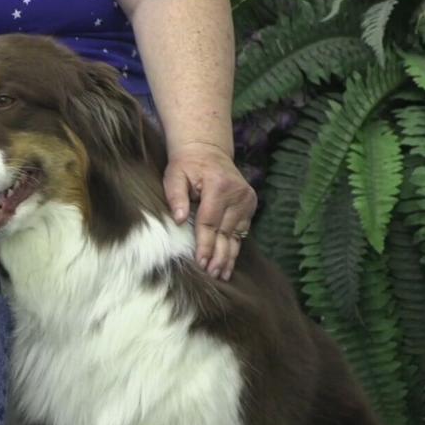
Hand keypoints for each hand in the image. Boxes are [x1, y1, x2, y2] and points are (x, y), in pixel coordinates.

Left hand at [163, 142, 256, 280]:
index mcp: (218, 187)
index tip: (201, 263)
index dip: (205, 244)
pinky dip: (235, 245)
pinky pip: (243, 229)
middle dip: (218, 255)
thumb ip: (176, 196)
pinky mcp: (250, 203)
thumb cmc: (186, 165)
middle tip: (212, 275)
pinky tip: (230, 261)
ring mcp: (247, 199)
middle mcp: (237, 194)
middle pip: (225, 232)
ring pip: (236, 234)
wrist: (207, 150)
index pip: (210, 222)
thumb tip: (179, 219)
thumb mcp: (174, 175)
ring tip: (222, 274)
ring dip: (229, 255)